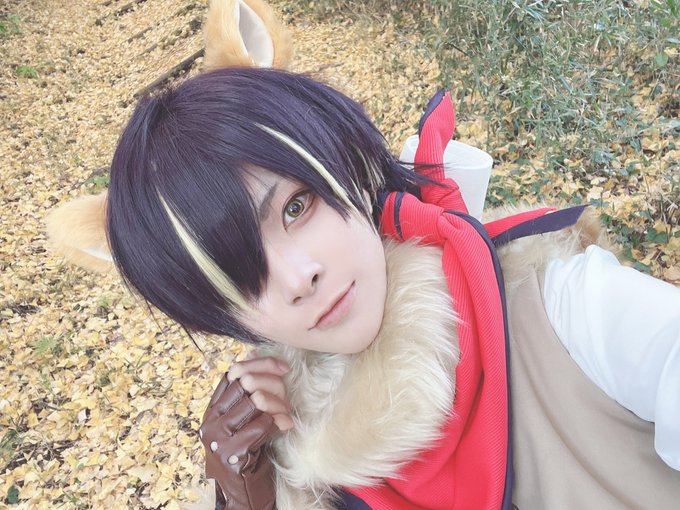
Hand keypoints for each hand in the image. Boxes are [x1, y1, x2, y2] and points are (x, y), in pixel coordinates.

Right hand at [200, 357, 290, 509]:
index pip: (234, 372)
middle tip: (287, 396)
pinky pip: (261, 425)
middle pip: (245, 382)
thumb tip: (256, 354)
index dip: (261, 364)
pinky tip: (285, 426)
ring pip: (254, 401)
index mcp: (213, 409)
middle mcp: (211, 421)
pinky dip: (277, 422)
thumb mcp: (245, 421)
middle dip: (273, 384)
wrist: (244, 495)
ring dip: (277, 405)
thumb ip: (248, 395)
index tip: (284, 368)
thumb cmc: (249, 454)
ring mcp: (219, 439)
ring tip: (286, 414)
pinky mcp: (233, 455)